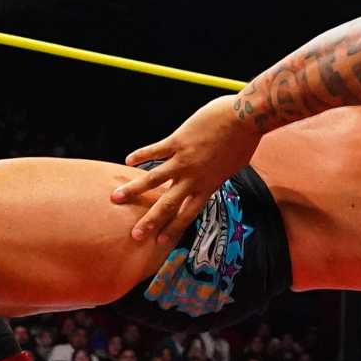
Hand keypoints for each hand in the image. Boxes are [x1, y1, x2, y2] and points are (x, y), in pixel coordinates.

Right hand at [114, 97, 259, 241]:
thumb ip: (217, 174)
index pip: (187, 213)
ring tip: (116, 197)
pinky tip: (128, 161)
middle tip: (135, 235)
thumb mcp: (232, 166)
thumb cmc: (243, 141)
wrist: (244, 119)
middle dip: (150, 221)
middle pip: (168, 204)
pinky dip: (141, 155)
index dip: (172, 228)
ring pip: (154, 179)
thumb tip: (213, 176)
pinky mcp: (178, 141)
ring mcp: (184, 160)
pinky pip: (155, 150)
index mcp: (208, 186)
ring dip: (134, 189)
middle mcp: (193, 178)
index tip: (159, 241)